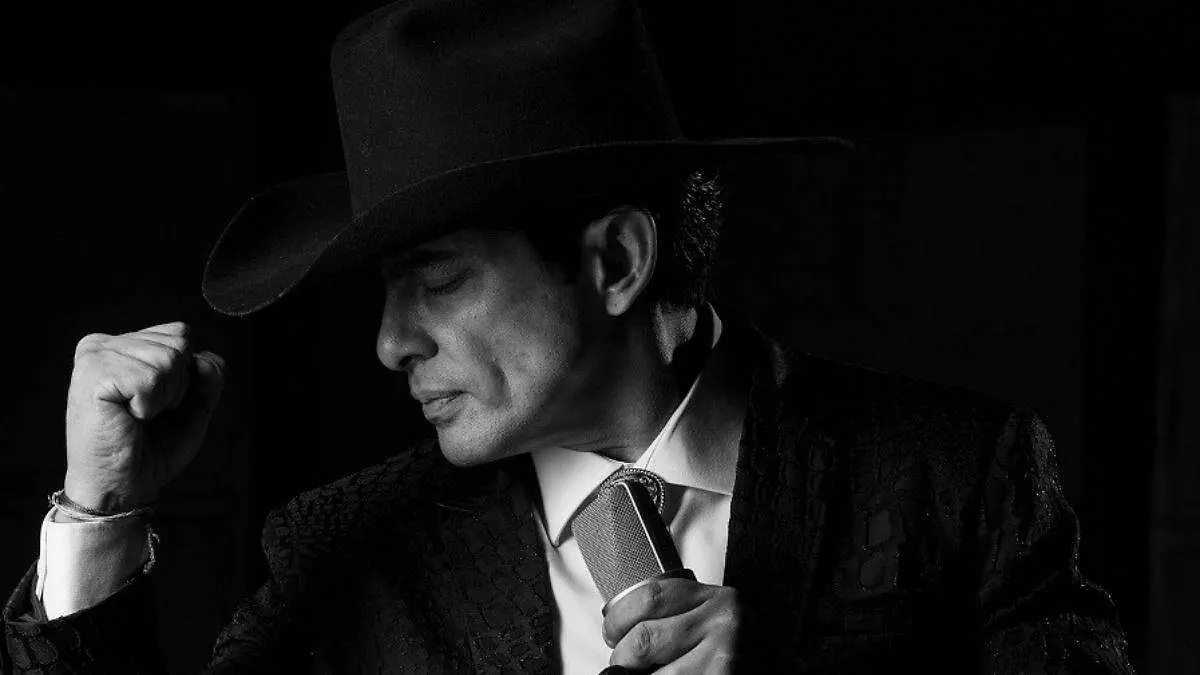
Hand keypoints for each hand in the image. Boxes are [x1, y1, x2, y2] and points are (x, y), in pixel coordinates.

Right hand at [64, 321, 225, 512]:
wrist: (125, 485)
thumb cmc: (154, 447)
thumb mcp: (194, 405)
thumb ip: (208, 375)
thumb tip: (204, 358)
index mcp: (123, 344)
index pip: (181, 332)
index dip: (186, 375)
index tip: (159, 402)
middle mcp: (103, 344)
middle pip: (179, 343)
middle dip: (176, 386)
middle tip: (147, 413)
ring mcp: (95, 356)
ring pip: (167, 359)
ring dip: (162, 397)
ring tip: (137, 416)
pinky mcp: (92, 375)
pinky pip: (150, 378)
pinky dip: (149, 405)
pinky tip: (128, 417)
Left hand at [603, 577, 739, 672]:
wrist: (777, 664)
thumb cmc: (735, 647)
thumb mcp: (709, 616)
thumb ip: (674, 614)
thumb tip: (618, 635)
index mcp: (715, 598)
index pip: (648, 598)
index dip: (618, 620)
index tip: (613, 634)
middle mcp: (725, 624)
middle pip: (644, 640)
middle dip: (623, 659)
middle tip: (626, 665)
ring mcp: (726, 658)